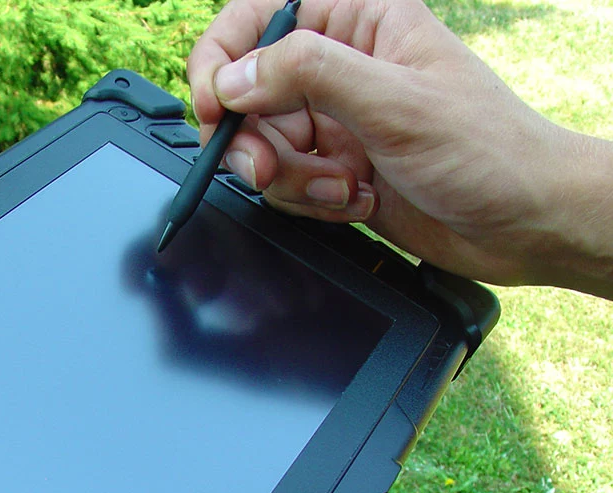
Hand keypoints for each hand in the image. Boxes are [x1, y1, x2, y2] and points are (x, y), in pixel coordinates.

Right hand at [187, 0, 612, 298]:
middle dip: (256, 140)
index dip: (222, 61)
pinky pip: (287, 184)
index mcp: (359, 23)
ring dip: (293, 179)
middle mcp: (342, 69)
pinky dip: (311, 201)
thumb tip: (234, 76)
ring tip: (344, 187)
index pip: (258, 20)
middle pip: (249, 95)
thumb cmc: (487, 150)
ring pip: (264, 146)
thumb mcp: (395, 102)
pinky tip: (356, 201)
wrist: (524, 223)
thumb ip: (309, 75)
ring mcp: (337, 122)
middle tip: (270, 169)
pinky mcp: (337, 170)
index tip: (215, 107)